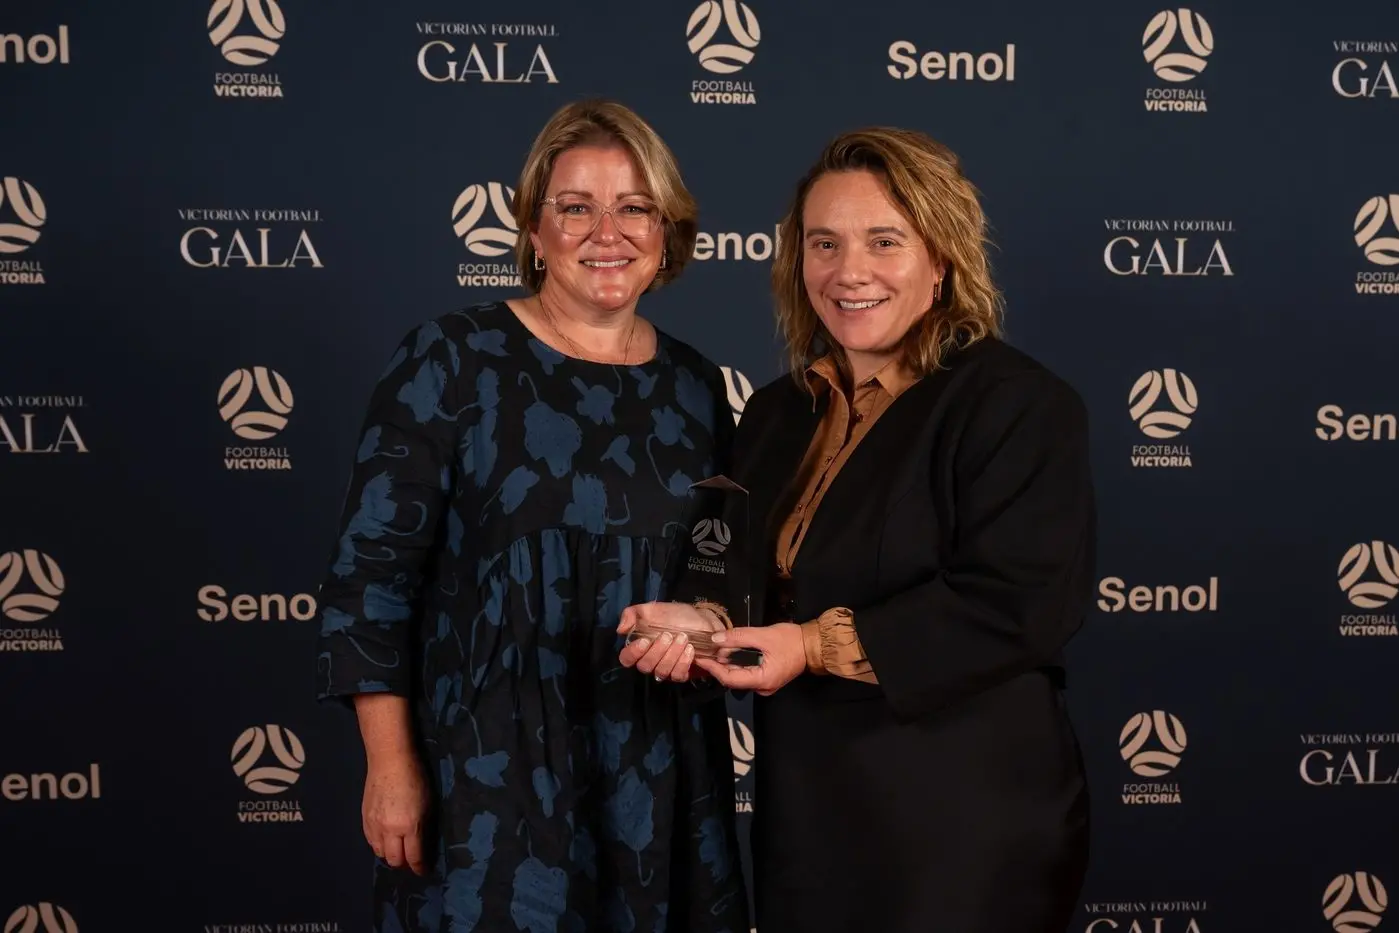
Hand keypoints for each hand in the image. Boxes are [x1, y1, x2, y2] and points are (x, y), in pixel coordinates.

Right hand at [362, 754, 429, 874]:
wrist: (389, 760)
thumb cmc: (416, 778)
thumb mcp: (428, 805)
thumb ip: (424, 828)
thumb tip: (423, 846)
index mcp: (409, 826)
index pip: (413, 857)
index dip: (420, 867)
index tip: (424, 870)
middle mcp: (389, 830)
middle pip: (394, 860)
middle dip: (404, 863)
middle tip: (411, 860)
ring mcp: (374, 825)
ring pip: (380, 853)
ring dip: (390, 854)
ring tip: (399, 849)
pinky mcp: (364, 819)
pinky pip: (371, 842)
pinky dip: (379, 845)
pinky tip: (386, 839)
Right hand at [617, 602, 722, 682]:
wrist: (702, 620)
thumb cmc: (676, 616)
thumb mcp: (653, 609)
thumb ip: (633, 614)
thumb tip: (620, 629)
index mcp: (639, 647)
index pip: (626, 658)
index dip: (633, 653)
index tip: (645, 640)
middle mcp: (650, 661)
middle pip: (645, 666)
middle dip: (657, 650)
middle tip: (668, 635)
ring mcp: (665, 669)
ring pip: (662, 671)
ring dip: (672, 654)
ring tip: (682, 637)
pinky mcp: (681, 674)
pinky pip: (677, 675)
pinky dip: (683, 662)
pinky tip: (690, 649)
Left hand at [694, 623, 805, 695]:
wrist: (814, 645)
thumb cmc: (791, 640)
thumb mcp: (763, 635)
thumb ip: (738, 637)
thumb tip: (715, 639)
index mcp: (762, 680)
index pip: (730, 679)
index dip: (713, 669)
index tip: (700, 658)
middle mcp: (762, 687)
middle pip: (733, 679)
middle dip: (718, 665)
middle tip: (704, 651)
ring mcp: (765, 684)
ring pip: (740, 675)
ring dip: (727, 663)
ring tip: (713, 649)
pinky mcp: (767, 677)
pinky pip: (747, 672)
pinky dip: (737, 663)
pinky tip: (729, 652)